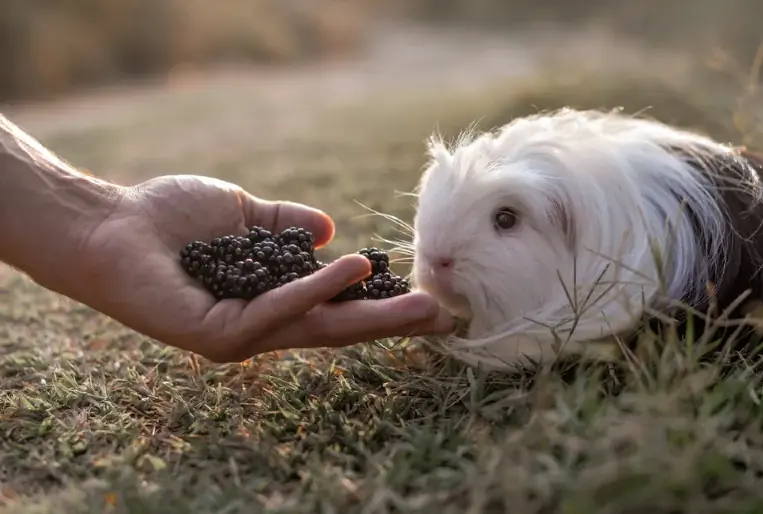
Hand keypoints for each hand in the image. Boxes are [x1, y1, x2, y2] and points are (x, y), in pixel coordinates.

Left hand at [72, 175, 453, 361]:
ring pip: (316, 327)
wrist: (109, 225)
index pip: (334, 308)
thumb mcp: (245, 216)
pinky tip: (349, 270)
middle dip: (389, 323)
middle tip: (441, 319)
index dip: (379, 305)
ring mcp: (240, 335)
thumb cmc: (169, 218)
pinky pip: (274, 311)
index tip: (426, 301)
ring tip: (417, 302)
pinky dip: (314, 290)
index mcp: (271, 299)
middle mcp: (261, 324)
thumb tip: (330, 228)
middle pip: (336, 327)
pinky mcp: (217, 335)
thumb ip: (285, 225)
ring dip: (368, 314)